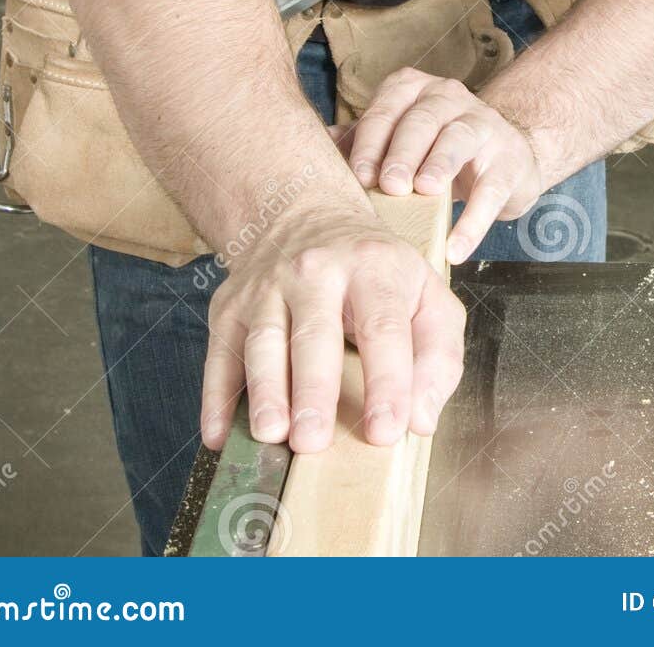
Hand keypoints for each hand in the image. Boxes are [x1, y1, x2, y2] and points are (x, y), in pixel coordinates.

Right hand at [200, 197, 465, 455]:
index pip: (383, 327)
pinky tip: (219, 434)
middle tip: (314, 440)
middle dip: (314, 388)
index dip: (387, 381)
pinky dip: (215, 396)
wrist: (303, 213)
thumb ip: (438, 356)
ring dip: (265, 391)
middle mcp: (316, 271)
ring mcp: (267, 286)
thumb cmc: (374, 270)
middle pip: (315, 332)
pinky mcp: (231, 305)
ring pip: (263, 340)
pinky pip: (219, 352)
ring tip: (272, 435)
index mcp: (373, 268)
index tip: (386, 431)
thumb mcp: (425, 293)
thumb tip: (421, 420)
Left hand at [333, 68, 543, 263]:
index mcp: (412, 90)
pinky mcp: (510, 159)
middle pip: (422, 120)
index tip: (358, 175)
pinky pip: (492, 188)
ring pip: (458, 138)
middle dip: (402, 151)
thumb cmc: (435, 148)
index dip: (371, 142)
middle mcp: (448, 97)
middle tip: (389, 184)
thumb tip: (316, 149)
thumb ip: (361, 142)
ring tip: (425, 191)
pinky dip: (473, 221)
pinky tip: (455, 247)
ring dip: (439, 165)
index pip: (386, 110)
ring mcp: (483, 124)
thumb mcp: (398, 138)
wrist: (505, 154)